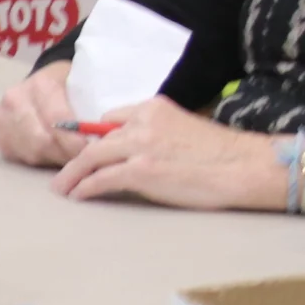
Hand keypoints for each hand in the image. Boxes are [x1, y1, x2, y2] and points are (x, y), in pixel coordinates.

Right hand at [0, 61, 85, 168]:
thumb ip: (90, 108)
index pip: (57, 119)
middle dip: (63, 154)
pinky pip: (19, 156)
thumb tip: (102, 138)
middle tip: (81, 160)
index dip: (74, 140)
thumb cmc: (68, 85)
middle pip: (41, 140)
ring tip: (67, 158)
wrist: (42, 82)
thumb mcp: (83, 86)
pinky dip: (38, 159)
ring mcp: (2, 118)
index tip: (90, 151)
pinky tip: (51, 155)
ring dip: (52, 159)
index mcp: (40, 84)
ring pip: (30, 152)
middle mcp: (15, 99)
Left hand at [49, 97, 287, 211]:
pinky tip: (78, 196)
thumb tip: (133, 154)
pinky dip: (84, 188)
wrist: (244, 166)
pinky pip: (101, 179)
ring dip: (71, 176)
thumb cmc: (220, 154)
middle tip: (60, 175)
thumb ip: (155, 134)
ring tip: (61, 189)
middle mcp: (142, 122)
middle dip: (73, 158)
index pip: (110, 119)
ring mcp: (140, 146)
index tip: (84, 153)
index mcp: (153, 107)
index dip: (94, 139)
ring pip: (90, 157)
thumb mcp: (182, 130)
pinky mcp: (141, 170)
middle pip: (93, 139)